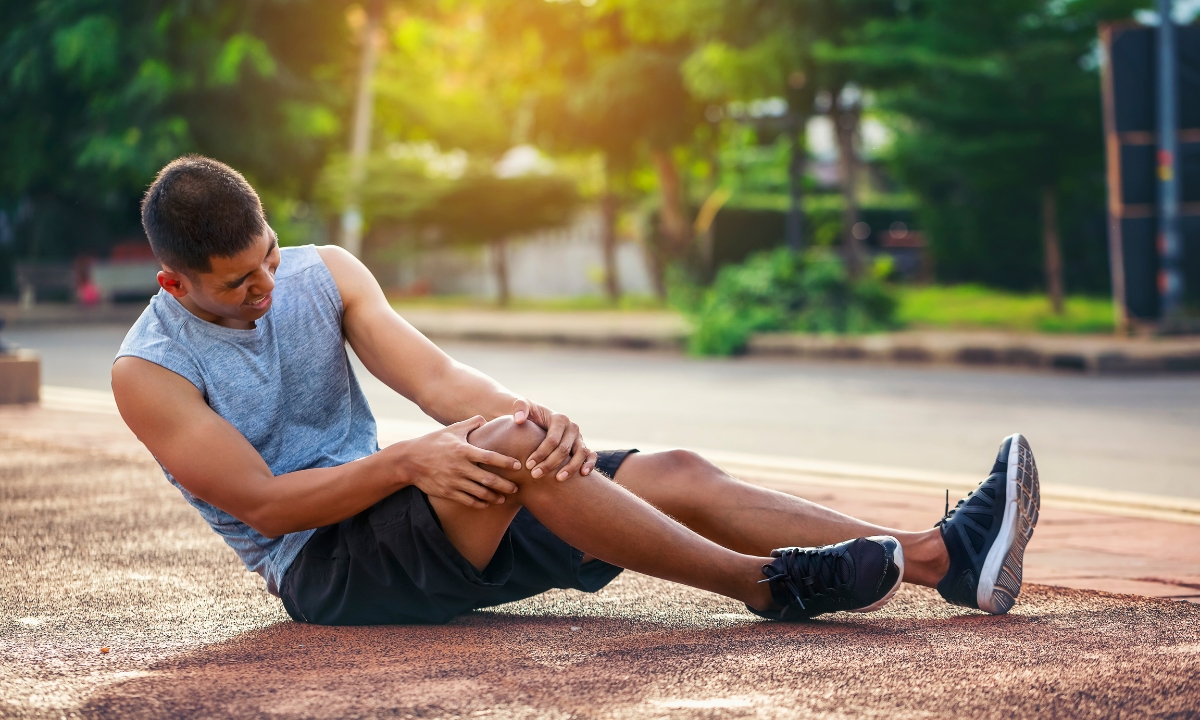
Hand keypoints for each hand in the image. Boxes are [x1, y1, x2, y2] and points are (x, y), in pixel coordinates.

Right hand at [400, 416, 521, 507]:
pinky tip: (487, 503)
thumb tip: (485, 419)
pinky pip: (467, 500)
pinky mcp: (447, 492)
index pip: (489, 457)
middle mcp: (460, 467)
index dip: (505, 462)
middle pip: (488, 479)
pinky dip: (479, 503)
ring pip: (479, 493)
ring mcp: (453, 481)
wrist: (409, 461)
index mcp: (463, 450)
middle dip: (505, 485)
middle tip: (516, 488)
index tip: (518, 465)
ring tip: (504, 498)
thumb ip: (470, 424)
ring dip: (494, 497)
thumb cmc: (433, 442)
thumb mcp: (451, 430)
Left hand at [512, 398, 597, 480]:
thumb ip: (519, 407)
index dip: (540, 453)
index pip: (552, 439)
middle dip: (549, 464)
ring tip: (558, 479)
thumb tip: (519, 419)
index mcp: (559, 419)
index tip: (528, 465)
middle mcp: (572, 427)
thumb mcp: (521, 406)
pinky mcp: (582, 446)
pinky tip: (582, 474)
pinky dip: (589, 464)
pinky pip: (591, 455)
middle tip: (535, 475)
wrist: (538, 418)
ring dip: (571, 468)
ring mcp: (579, 437)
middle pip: (564, 449)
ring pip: (581, 453)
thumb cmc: (529, 414)